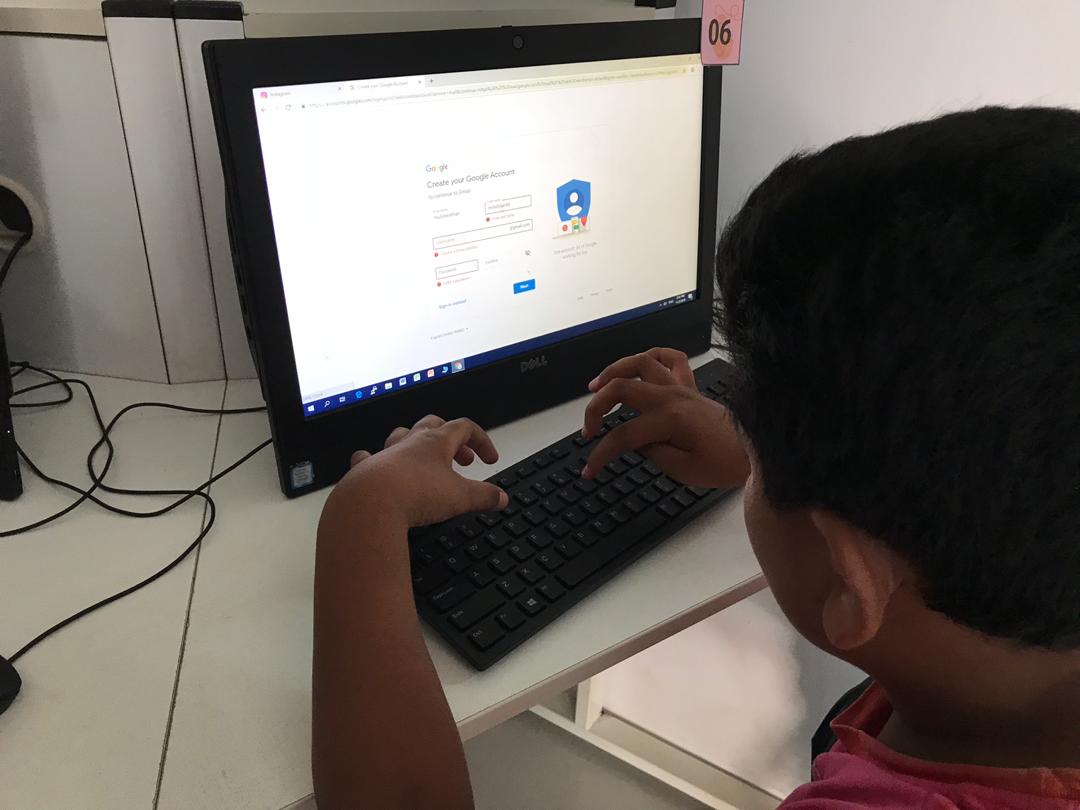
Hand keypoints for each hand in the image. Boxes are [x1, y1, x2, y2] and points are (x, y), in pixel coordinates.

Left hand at [329, 415, 508, 529]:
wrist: (371, 503)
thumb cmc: (415, 493)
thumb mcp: (460, 498)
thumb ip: (484, 496)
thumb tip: (501, 498)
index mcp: (436, 442)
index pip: (465, 428)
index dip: (481, 441)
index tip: (489, 458)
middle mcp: (410, 442)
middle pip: (433, 425)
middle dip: (450, 439)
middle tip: (461, 459)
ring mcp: (386, 453)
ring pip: (402, 435)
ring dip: (415, 442)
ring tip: (423, 459)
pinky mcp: (366, 470)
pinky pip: (368, 456)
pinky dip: (373, 458)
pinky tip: (374, 463)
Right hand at [581, 348, 749, 488]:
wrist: (755, 452)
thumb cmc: (725, 463)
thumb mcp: (683, 470)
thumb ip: (652, 453)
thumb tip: (633, 441)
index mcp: (669, 420)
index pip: (623, 435)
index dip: (601, 454)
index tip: (590, 469)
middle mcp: (672, 397)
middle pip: (621, 388)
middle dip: (595, 408)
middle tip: (588, 430)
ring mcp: (681, 388)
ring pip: (640, 362)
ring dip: (613, 371)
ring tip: (596, 388)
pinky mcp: (690, 387)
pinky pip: (670, 358)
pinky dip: (650, 357)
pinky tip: (637, 368)